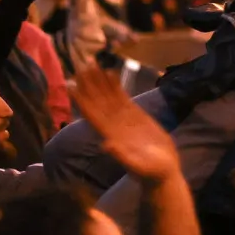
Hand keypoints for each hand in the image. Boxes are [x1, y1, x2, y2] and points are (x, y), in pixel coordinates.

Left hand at [71, 67, 179, 183]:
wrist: (163, 170)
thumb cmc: (152, 172)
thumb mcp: (139, 166)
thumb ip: (123, 157)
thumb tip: (106, 144)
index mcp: (110, 135)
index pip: (92, 115)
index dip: (81, 100)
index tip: (71, 85)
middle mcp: (112, 125)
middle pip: (96, 101)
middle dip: (88, 84)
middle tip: (80, 65)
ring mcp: (122, 119)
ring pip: (107, 96)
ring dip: (98, 81)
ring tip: (91, 63)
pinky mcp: (134, 115)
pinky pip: (121, 96)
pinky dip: (114, 85)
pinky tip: (110, 72)